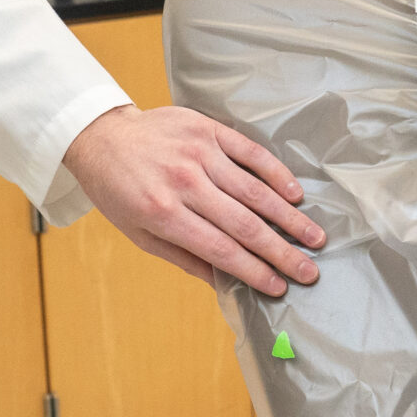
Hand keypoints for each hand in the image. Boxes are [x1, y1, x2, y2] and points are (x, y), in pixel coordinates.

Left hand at [61, 105, 324, 295]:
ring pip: (255, 191)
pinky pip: (251, 154)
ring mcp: (199, 153)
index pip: (220, 249)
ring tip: (315, 238)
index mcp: (163, 213)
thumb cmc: (118, 191)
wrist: (102, 136)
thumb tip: (223, 283)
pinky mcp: (209, 129)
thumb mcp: (139, 234)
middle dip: (281, 252)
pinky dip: (277, 174)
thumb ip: (184, 257)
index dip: (253, 271)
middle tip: (309, 271)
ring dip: (289, 218)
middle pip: (245, 224)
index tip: (280, 287)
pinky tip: (296, 194)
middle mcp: (185, 182)